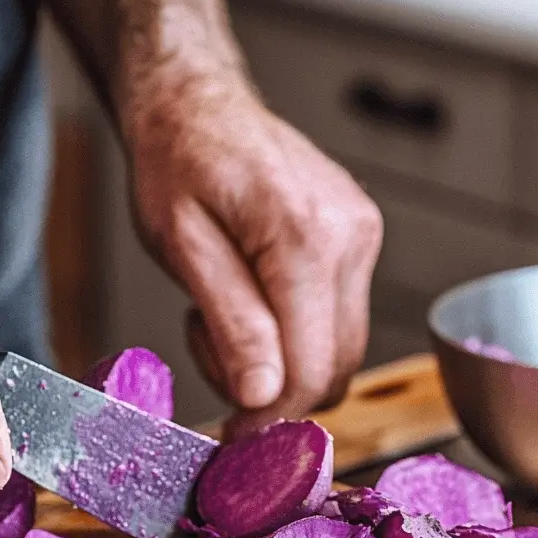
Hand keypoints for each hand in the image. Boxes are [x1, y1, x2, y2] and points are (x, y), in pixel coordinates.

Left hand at [127, 71, 382, 433]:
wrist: (197, 103)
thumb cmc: (176, 163)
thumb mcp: (182, 246)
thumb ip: (232, 325)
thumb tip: (265, 397)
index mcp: (305, 237)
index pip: (311, 369)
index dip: (271, 417)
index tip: (229, 434)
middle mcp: (350, 239)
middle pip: (336, 368)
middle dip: (274, 390)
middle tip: (212, 353)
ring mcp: (362, 239)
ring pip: (341, 352)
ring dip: (283, 364)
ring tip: (225, 318)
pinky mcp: (359, 243)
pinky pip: (338, 321)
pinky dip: (295, 335)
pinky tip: (253, 300)